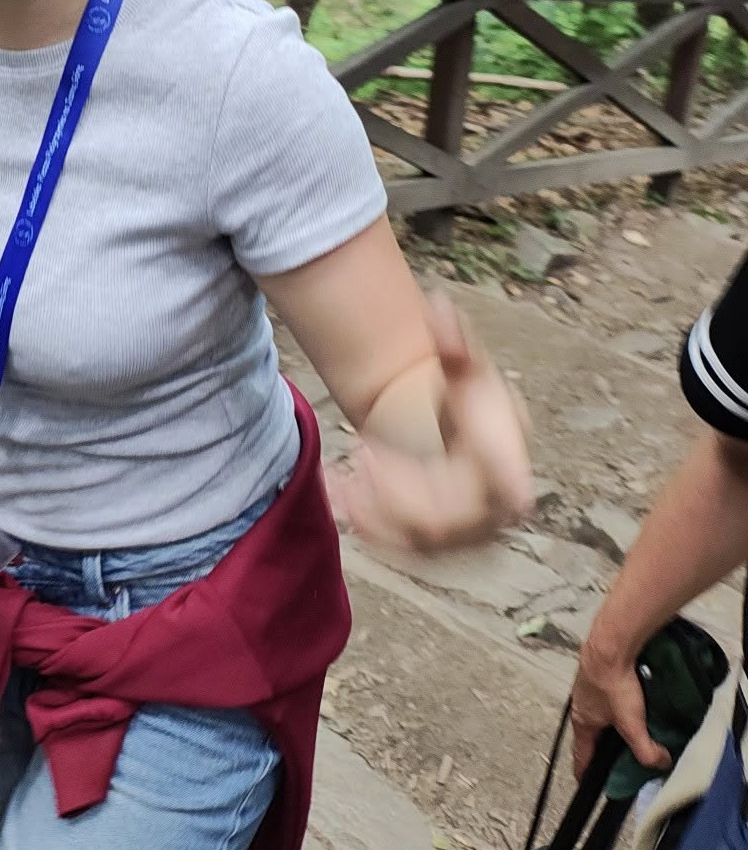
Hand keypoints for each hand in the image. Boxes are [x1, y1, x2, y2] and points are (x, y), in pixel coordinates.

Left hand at [331, 295, 534, 552]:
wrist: (444, 422)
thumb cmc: (461, 393)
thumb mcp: (459, 361)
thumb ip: (451, 339)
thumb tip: (437, 305)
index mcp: (505, 461)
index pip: (512, 489)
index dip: (503, 492)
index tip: (483, 491)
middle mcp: (488, 505)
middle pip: (445, 518)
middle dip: (400, 491)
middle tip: (365, 451)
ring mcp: (460, 530)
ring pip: (415, 537)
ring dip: (376, 507)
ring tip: (351, 465)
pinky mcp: (430, 541)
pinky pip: (396, 545)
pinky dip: (363, 520)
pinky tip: (338, 487)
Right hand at [572, 640, 670, 780]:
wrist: (610, 647)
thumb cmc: (612, 684)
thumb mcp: (632, 724)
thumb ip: (645, 749)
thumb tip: (661, 762)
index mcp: (583, 723)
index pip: (581, 756)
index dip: (584, 772)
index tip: (585, 783)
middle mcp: (580, 707)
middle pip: (589, 735)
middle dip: (601, 747)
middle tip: (615, 756)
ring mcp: (587, 690)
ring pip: (597, 715)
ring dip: (608, 724)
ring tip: (626, 729)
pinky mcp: (596, 675)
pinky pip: (603, 697)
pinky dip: (614, 705)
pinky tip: (628, 702)